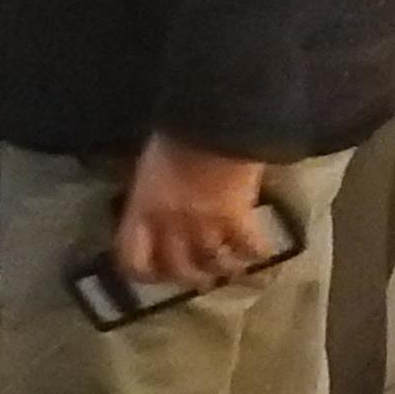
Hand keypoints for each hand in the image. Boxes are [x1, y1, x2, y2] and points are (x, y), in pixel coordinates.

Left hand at [115, 134, 274, 296]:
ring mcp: (206, 225)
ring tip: (231, 267)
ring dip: (222, 268)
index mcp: (143, 208)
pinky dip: (257, 253)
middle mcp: (170, 225)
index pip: (132, 259)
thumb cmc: (176, 128)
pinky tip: (262, 253)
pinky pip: (249, 248)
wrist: (213, 116)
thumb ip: (153, 189)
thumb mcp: (152, 162)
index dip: (144, 273)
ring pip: (214, 264)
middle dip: (188, 276)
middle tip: (199, 275)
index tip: (155, 273)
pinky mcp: (238, 219)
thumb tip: (157, 198)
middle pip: (177, 269)